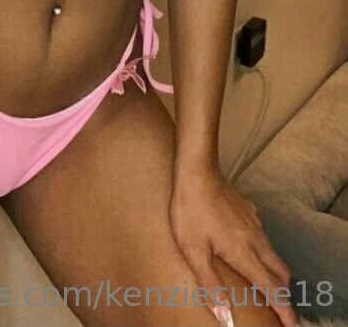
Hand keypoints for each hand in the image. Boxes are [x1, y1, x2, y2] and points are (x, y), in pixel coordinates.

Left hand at [169, 166, 298, 326]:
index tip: (291, 325)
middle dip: (283, 292)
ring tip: (266, 281)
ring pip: (273, 253)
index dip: (284, 310)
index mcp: (244, 254)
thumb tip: (226, 319)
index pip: (272, 289)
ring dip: (275, 271)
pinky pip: (263, 236)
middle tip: (279, 305)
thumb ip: (210, 285)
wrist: (197, 171)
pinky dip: (264, 250)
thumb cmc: (190, 211)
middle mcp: (255, 240)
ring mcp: (254, 222)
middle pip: (280, 273)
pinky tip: (249, 247)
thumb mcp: (193, 251)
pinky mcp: (249, 209)